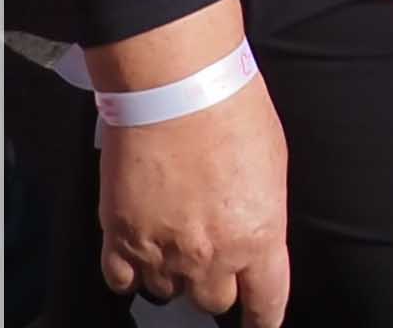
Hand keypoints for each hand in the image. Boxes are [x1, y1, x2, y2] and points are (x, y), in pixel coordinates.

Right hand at [93, 75, 292, 322]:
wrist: (175, 88)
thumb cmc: (233, 113)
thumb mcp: (273, 167)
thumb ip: (262, 215)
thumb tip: (255, 236)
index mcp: (257, 238)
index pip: (266, 302)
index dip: (263, 317)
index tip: (260, 322)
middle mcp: (209, 256)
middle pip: (213, 301)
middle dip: (217, 284)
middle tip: (215, 255)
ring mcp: (160, 252)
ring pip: (167, 292)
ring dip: (175, 274)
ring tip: (178, 239)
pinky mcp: (120, 238)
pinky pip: (122, 280)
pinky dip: (130, 272)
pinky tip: (139, 254)